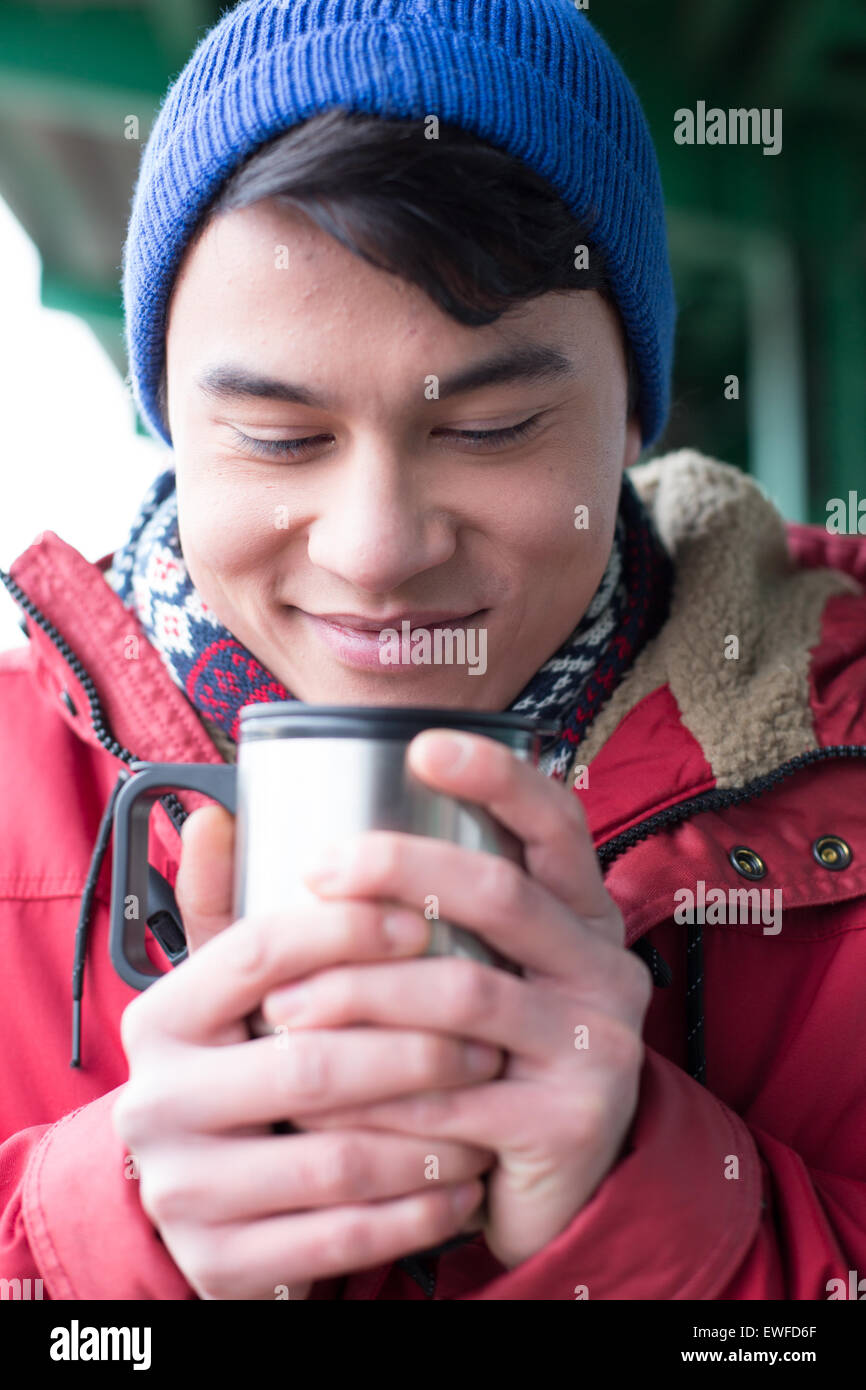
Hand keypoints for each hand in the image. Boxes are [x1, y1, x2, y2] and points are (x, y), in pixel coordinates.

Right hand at [112, 812, 498, 1299]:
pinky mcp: (222, 1265)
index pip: (258, 953)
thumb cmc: (239, 1068)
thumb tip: (216, 813)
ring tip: (489, 1102)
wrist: (205, 1206)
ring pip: (336, 1159)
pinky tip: (466, 1184)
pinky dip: (418, 1210)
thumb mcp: (224, 993)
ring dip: (431, 1131)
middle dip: (414, 1046)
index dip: (348, 930)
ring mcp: (185, 1191)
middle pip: (309, 1062)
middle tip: (488, 1032)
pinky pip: (343, 1238)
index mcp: (162, 1018)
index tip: (421, 920)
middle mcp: (156, 1102)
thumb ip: (226, 908)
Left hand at [260, 729, 652, 1271]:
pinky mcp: (571, 1122)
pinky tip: (314, 1100)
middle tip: (316, 871)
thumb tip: (215, 820)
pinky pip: (453, 1096)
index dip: (498, 776)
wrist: (538, 1190)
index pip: (556, 822)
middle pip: (503, 892)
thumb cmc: (464, 1056)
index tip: (423, 745)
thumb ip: (343, 905)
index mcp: (578, 914)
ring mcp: (596, 1043)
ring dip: (363, 996)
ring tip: (283, 1011)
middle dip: (402, 869)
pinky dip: (372, 1096)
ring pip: (466, 993)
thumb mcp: (436, 972)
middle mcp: (602, 966)